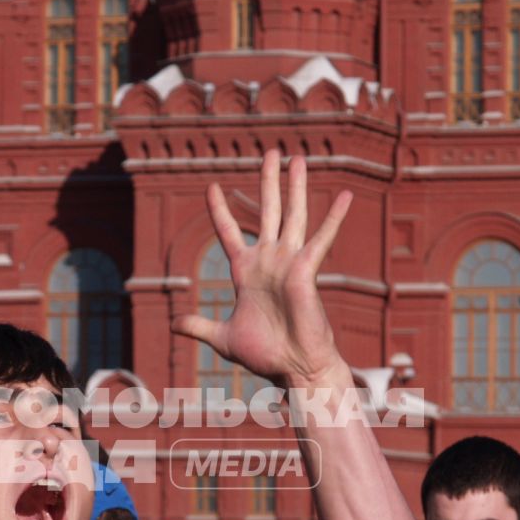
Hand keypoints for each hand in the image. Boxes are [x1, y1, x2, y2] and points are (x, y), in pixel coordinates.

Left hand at [173, 153, 351, 386]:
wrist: (292, 367)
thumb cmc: (264, 354)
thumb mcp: (222, 336)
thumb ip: (198, 326)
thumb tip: (173, 324)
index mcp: (245, 272)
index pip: (230, 232)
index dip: (221, 210)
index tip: (212, 186)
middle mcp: (268, 261)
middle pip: (266, 211)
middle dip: (268, 182)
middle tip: (270, 153)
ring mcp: (289, 263)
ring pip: (292, 215)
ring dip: (295, 187)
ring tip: (298, 158)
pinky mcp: (307, 270)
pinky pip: (321, 238)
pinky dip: (334, 217)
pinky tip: (345, 195)